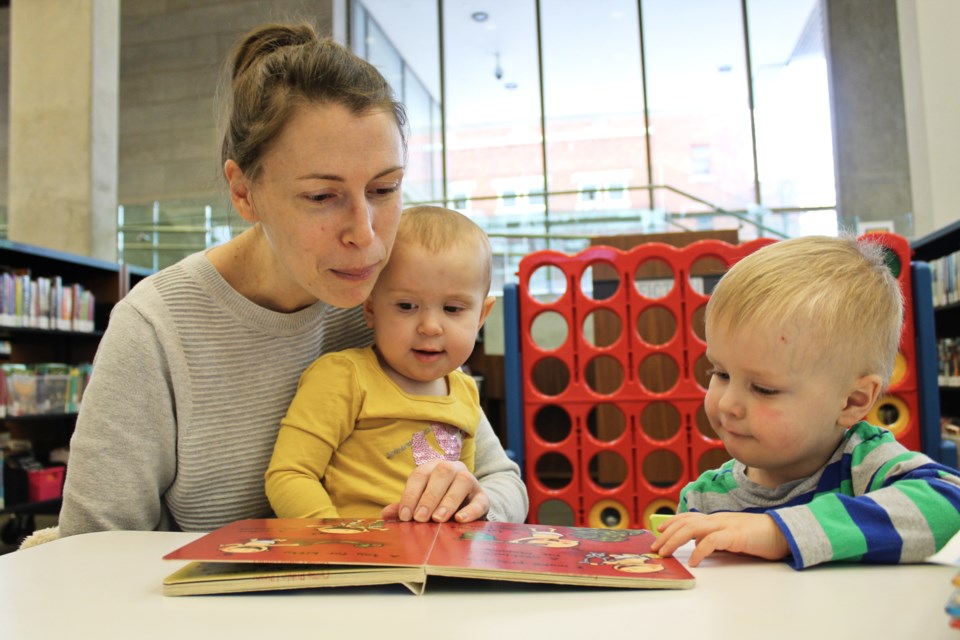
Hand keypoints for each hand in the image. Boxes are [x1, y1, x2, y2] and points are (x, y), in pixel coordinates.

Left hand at [381, 459, 489, 523]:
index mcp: (433, 468)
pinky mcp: (483, 496)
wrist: (467, 505)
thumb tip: (385, 513)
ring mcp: (470, 480)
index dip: (410, 494)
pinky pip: (480, 500)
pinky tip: (459, 520)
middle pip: (442, 473)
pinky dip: (470, 510)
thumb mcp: (420, 503)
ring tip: (438, 519)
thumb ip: (405, 507)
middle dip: (429, 497)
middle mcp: (453, 469)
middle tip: (420, 518)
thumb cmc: (438, 503)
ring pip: (462, 482)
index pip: (420, 474)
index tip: (404, 515)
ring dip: (448, 500)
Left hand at [650, 512, 788, 566]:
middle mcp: (718, 519)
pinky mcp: (736, 535)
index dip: (672, 523)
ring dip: (675, 540)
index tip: (659, 533)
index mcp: (717, 519)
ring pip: (693, 528)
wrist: (784, 532)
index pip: (689, 517)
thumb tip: (701, 550)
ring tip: (665, 553)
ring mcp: (726, 525)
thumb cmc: (760, 536)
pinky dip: (699, 550)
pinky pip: (713, 541)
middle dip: (667, 535)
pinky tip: (693, 561)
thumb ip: (718, 540)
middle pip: (686, 522)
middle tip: (655, 548)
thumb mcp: (733, 537)